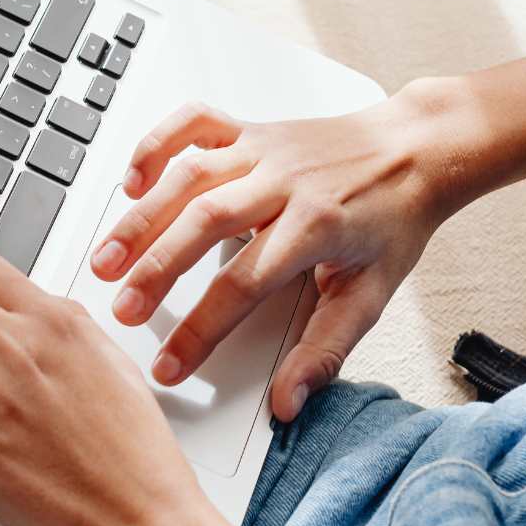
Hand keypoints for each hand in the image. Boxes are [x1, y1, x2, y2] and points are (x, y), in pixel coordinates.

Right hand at [89, 100, 451, 421]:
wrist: (418, 149)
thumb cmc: (393, 219)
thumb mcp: (371, 295)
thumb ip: (325, 351)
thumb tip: (288, 402)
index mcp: (315, 226)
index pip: (243, 285)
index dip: (200, 329)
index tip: (170, 365)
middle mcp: (283, 181)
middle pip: (203, 222)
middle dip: (155, 269)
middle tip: (122, 310)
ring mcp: (263, 149)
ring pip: (188, 175)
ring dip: (141, 217)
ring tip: (107, 257)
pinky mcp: (251, 129)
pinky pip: (194, 123)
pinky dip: (157, 144)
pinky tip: (133, 181)